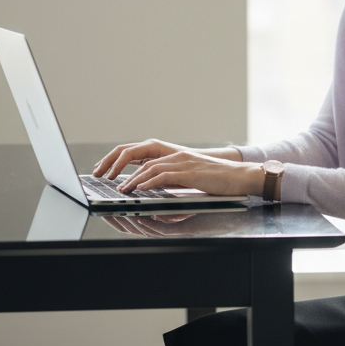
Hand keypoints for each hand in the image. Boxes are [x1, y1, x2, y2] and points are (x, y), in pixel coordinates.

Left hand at [94, 140, 241, 180]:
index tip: (107, 170)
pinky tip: (138, 189)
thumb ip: (172, 180)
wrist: (240, 176)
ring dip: (131, 179)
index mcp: (174, 156)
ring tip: (119, 188)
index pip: (142, 156)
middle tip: (104, 176)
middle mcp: (175, 156)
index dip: (122, 162)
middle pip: (140, 157)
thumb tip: (154, 188)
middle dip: (119, 166)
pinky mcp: (188, 172)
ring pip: (148, 167)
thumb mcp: (190, 179)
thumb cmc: (218, 181)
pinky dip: (148, 182)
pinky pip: (162, 176)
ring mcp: (182, 162)